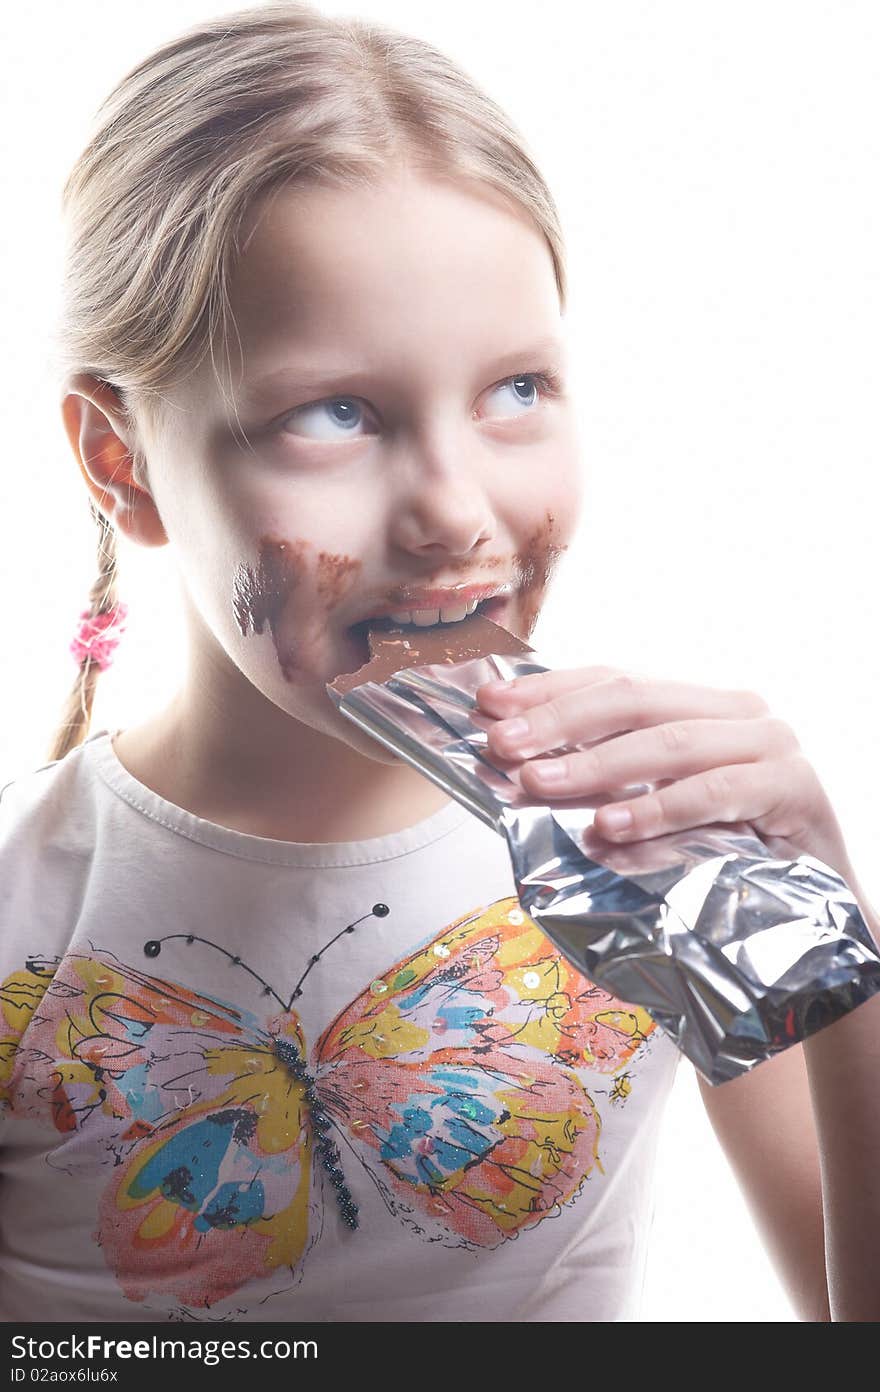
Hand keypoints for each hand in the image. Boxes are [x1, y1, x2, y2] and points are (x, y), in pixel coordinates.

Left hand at [476, 665, 854, 880]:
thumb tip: (520, 768)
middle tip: (502, 745)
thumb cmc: (725, 860)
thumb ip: (605, 783)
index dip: (550, 689)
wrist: (814, 923)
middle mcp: (736, 710)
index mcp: (699, 703)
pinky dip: (657, 809)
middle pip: (634, 698)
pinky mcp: (793, 787)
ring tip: (540, 783)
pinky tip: (609, 827)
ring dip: (596, 765)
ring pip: (669, 742)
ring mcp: (770, 743)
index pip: (614, 678)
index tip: (490, 705)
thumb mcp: (654, 813)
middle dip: (560, 720)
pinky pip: (713, 792)